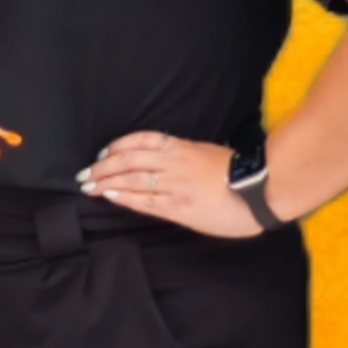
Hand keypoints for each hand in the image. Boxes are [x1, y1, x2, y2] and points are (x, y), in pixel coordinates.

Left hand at [78, 132, 260, 238]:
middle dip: (104, 166)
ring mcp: (175, 185)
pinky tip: (110, 196)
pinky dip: (125, 197)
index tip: (104, 151)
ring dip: (106, 182)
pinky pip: (145, 201)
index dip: (119, 146)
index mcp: (184, 147)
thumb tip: (176, 157)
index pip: (143, 140)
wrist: (262, 190)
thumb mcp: (213, 153)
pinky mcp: (179, 207)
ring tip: (89, 186)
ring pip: (132, 180)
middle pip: (129, 160)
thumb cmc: (244, 173)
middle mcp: (174, 163)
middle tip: (85, 173)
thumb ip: (191, 155)